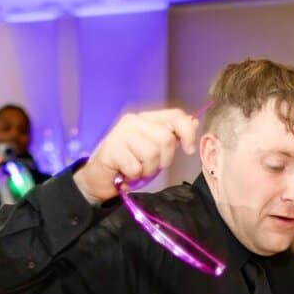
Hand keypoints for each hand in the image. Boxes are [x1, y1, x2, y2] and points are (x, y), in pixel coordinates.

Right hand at [75, 109, 197, 201]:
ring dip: (147, 170)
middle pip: (166, 139)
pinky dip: (133, 177)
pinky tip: (125, 174)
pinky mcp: (111, 149)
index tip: (189, 150)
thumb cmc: (129, 162)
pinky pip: (136, 167)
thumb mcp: (153, 149)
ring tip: (136, 170)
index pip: (175, 116)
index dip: (188, 132)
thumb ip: (171, 136)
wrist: (99, 177)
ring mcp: (121, 134)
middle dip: (164, 160)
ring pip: (152, 154)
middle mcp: (134, 121)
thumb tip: (194, 122)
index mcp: (147, 118)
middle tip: (151, 166)